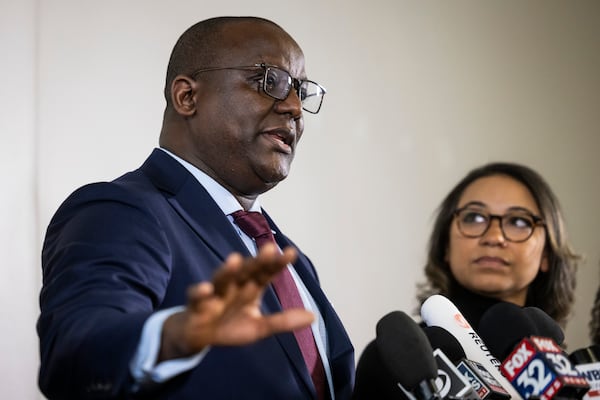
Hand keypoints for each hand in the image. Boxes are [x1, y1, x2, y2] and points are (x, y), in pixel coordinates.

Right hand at [158, 243, 314, 360]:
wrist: (197, 336)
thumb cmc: (229, 325)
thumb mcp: (259, 327)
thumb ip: (283, 321)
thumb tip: (313, 316)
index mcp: (250, 288)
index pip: (266, 273)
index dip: (277, 264)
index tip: (291, 252)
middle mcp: (234, 286)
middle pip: (245, 272)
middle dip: (256, 261)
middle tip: (268, 249)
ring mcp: (215, 294)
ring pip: (222, 280)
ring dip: (228, 270)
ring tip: (235, 259)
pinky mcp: (196, 306)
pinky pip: (197, 298)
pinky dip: (199, 293)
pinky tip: (205, 289)